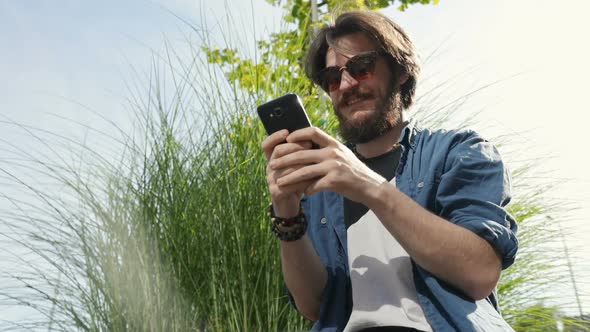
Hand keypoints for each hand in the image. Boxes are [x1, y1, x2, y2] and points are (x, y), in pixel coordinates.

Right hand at [262, 129, 314, 217]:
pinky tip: (312, 180)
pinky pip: (288, 184)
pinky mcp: (276, 193)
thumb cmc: (297, 181)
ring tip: (314, 162)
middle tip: (309, 145)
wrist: (291, 204)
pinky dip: (301, 181)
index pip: (267, 144)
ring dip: (301, 164)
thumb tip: (313, 137)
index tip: (287, 131)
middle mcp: (269, 168)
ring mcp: (271, 181)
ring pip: (285, 168)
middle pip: (277, 152)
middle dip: (294, 147)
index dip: (274, 137)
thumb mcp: (298, 165)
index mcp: (273, 159)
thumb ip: (301, 153)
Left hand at [269, 127, 386, 204]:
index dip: (298, 134)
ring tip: (279, 182)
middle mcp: (333, 153)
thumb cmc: (354, 171)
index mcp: (334, 144)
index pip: (313, 132)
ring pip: (304, 172)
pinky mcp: (334, 181)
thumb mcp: (342, 155)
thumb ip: (327, 150)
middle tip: (272, 164)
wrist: (370, 187)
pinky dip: (307, 190)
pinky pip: (314, 186)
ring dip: (289, 178)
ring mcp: (333, 167)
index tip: (287, 139)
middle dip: (284, 160)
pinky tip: (304, 193)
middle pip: (302, 153)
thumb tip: (308, 145)